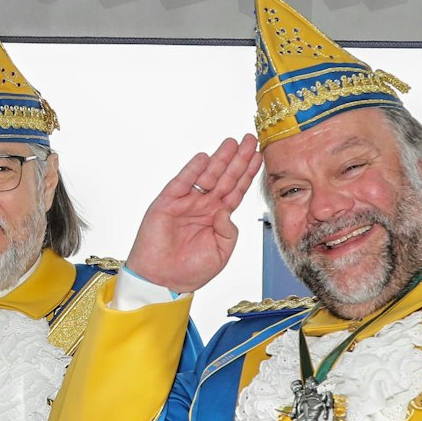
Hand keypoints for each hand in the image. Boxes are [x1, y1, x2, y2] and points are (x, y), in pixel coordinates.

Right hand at [124, 135, 261, 293]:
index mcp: (218, 218)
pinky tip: (204, 158)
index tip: (258, 156)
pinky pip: (181, 183)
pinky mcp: (166, 204)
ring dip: (219, 159)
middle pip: (225, 177)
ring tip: (231, 143)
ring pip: (206, 176)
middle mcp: (203, 207)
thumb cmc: (191, 271)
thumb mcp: (221, 253)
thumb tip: (226, 210)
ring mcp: (185, 203)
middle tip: (249, 139)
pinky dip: (192, 170)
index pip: (236, 190)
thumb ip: (228, 232)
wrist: (163, 281)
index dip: (247, 173)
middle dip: (237, 159)